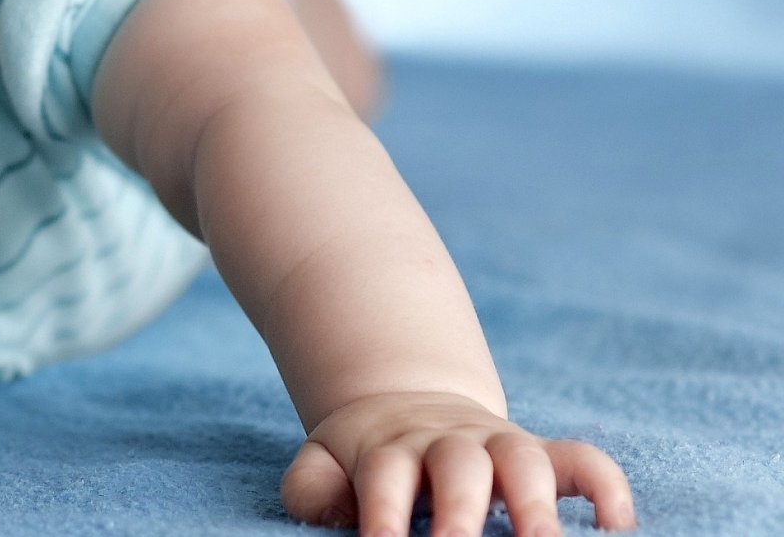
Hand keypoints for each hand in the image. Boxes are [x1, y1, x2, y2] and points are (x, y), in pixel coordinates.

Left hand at [281, 391, 636, 535]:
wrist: (408, 406)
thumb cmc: (367, 459)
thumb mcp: (326, 463)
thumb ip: (313, 486)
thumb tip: (331, 509)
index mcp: (392, 447)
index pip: (386, 475)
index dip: (384, 511)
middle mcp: (450, 443)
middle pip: (459, 465)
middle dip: (461, 510)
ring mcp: (500, 445)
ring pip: (524, 459)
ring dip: (535, 502)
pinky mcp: (543, 454)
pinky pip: (583, 458)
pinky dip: (605, 484)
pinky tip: (617, 524)